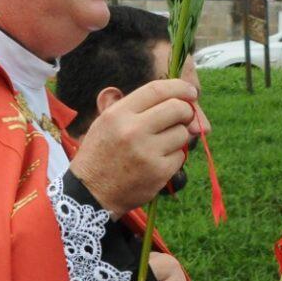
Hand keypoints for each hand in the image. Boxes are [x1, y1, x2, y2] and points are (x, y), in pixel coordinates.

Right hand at [69, 79, 202, 216]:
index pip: (156, 90)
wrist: (91, 193)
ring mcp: (147, 152)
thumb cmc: (101, 153)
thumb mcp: (106, 122)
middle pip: (177, 109)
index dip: (179, 87)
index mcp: (118, 114)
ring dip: (179, 136)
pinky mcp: (158, 172)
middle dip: (186, 111)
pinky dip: (174, 157)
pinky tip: (158, 161)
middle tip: (184, 116)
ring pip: (182, 133)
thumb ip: (135, 107)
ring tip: (161, 144)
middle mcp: (132, 130)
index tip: (190, 91)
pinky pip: (180, 156)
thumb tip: (173, 95)